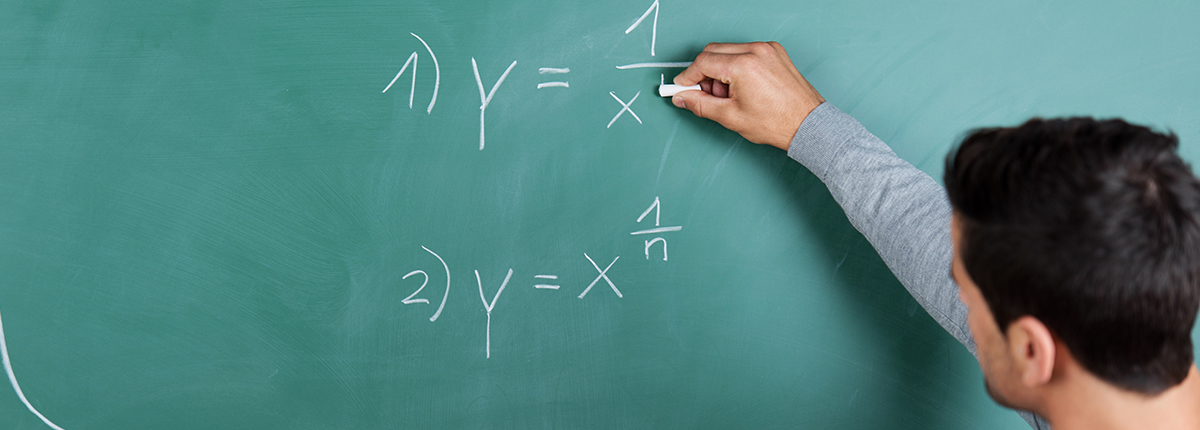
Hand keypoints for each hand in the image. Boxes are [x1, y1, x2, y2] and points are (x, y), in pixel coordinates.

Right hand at [672, 42, 824, 150]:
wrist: (807, 123)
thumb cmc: (776, 123)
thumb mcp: (730, 117)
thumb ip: (700, 104)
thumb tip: (682, 98)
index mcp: (744, 65)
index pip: (702, 63)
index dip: (687, 78)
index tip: (681, 89)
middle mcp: (756, 50)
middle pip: (713, 52)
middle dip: (704, 74)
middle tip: (706, 96)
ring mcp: (767, 48)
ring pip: (728, 51)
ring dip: (720, 70)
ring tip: (729, 95)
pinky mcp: (774, 51)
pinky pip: (745, 52)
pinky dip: (737, 66)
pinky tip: (742, 87)